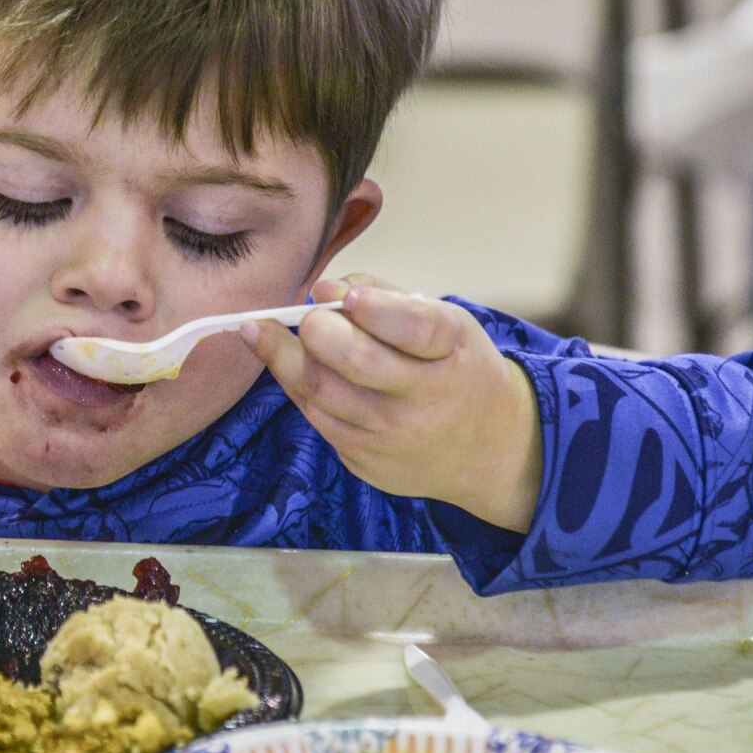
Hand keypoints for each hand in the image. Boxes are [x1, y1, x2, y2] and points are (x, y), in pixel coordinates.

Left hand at [240, 275, 543, 531]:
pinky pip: (316, 417)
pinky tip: (287, 363)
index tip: (346, 296)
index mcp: (452, 350)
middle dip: (316, 329)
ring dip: (284, 355)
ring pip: (319, 390)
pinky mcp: (366, 462)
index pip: (415, 328)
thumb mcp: (444, 321)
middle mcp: (425, 398)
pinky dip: (295, 384)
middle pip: (356, 360)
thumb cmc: (456, 367)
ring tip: (265, 331)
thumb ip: (384, 297)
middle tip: (308, 317)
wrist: (487, 447)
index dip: (374, 308)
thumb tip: (322, 290)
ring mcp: (393, 436)